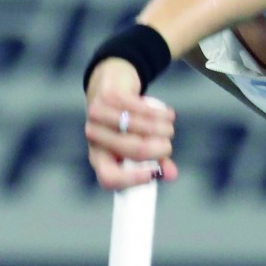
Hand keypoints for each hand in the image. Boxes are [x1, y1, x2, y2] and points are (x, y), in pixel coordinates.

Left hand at [83, 57, 177, 189]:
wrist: (111, 85)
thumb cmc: (125, 124)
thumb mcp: (137, 145)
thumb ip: (154, 162)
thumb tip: (171, 174)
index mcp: (98, 157)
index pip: (108, 177)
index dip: (130, 179)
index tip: (152, 175)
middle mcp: (94, 137)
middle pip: (132, 149)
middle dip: (158, 149)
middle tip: (168, 146)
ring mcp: (99, 115)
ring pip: (140, 128)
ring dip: (163, 129)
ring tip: (169, 129)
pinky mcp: (111, 96)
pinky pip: (143, 109)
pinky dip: (161, 114)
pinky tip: (168, 115)